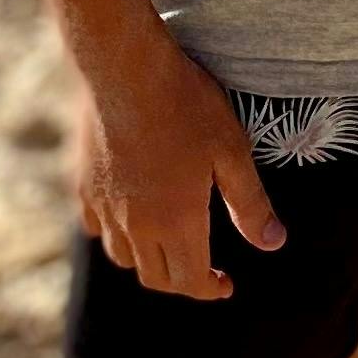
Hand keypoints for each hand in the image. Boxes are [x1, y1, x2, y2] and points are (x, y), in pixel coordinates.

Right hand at [71, 24, 283, 298]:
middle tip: (204, 268)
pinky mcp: (84, 186)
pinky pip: (97, 228)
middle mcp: (135, 224)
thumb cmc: (185, 105)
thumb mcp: (232, 152)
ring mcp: (105, 206)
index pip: (190, 282)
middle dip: (182, 281)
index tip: (225, 284)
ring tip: (170, 245)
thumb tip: (273, 244)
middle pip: (155, 277)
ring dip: (148, 261)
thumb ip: (250, 204)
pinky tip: (130, 218)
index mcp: (176, 222)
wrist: (125, 68)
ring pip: (123, 257)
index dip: (210, 289)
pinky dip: (116, 235)